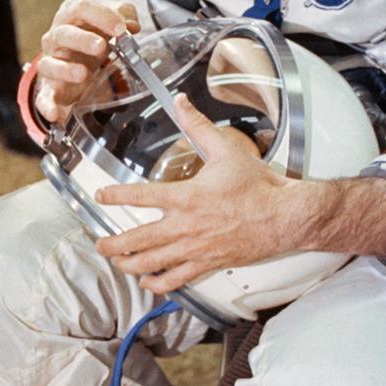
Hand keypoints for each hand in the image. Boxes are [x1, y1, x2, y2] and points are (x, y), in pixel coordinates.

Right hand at [34, 0, 139, 123]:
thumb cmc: (90, 40)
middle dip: (82, 39)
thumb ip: (123, 16)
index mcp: (72, 19)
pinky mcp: (49, 89)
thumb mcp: (107, 24)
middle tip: (101, 46)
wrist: (74, 64)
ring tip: (83, 73)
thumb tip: (131, 24)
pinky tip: (54, 113)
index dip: (102, 16)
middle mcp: (57, 39)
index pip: (82, 9)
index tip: (121, 28)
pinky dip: (47, 106)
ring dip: (66, 69)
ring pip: (50, 64)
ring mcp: (51, 64)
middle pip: (64, 34)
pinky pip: (43, 98)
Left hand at [95, 94, 288, 291]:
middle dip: (112, 245)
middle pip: (136, 241)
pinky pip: (175, 280)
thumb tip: (180, 102)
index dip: (114, 196)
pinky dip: (158, 283)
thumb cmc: (258, 186)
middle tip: (100, 244)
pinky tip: (149, 281)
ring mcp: (194, 249)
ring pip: (151, 265)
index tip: (101, 196)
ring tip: (117, 262)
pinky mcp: (207, 265)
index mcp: (185, 197)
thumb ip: (198, 126)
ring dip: (128, 266)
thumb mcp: (225, 149)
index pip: (138, 197)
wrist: (285, 216)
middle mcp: (185, 227)